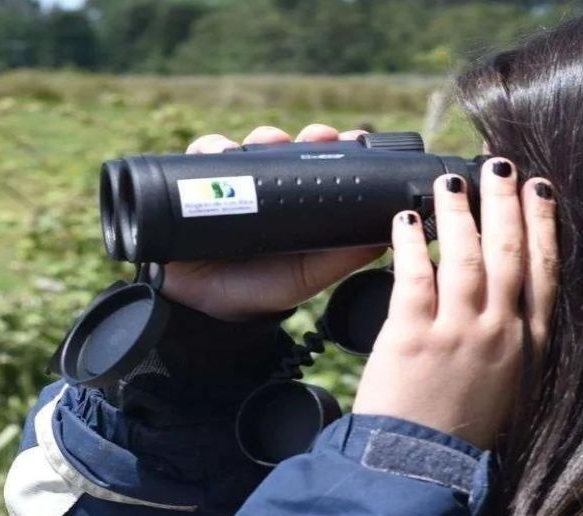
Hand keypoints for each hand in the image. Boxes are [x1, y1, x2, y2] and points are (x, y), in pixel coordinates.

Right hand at [161, 124, 385, 321]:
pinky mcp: (194, 186)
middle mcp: (265, 187)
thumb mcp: (309, 275)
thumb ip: (345, 257)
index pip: (317, 164)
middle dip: (303, 136)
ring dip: (262, 136)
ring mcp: (230, 184)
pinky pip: (200, 157)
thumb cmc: (261, 289)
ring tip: (270, 143)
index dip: (335, 147)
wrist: (207, 311)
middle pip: (285, 148)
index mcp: (296, 202)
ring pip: (248, 145)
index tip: (353, 138)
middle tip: (316, 138)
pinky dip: (211, 147)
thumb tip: (388, 236)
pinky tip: (221, 151)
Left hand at [352, 158, 558, 449]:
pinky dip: (410, 242)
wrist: (421, 465)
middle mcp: (501, 333)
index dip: (543, 224)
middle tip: (499, 164)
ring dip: (458, 212)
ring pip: (464, 256)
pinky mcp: (412, 337)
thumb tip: (502, 288)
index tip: (541, 189)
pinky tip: (405, 219)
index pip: (545, 270)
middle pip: (509, 252)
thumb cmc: (463, 424)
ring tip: (450, 183)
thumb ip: (511, 336)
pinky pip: (414, 276)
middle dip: (505, 201)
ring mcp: (458, 333)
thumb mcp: (508, 382)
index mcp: (530, 345)